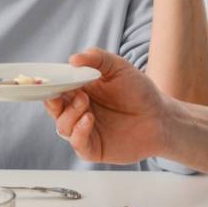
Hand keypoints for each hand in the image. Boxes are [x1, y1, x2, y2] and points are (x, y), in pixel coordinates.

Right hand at [44, 48, 167, 163]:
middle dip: (55, 101)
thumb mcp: (119, 67)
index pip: (57, 89)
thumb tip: (73, 58)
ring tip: (86, 103)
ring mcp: (86, 130)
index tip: (46, 81)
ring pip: (62, 127)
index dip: (49, 86)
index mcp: (81, 91)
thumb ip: (97, 58)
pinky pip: (78, 144)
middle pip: (55, 109)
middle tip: (69, 93)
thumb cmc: (141, 92)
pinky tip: (88, 120)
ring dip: (69, 114)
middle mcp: (80, 111)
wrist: (161, 117)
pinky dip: (78, 133)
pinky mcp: (95, 148)